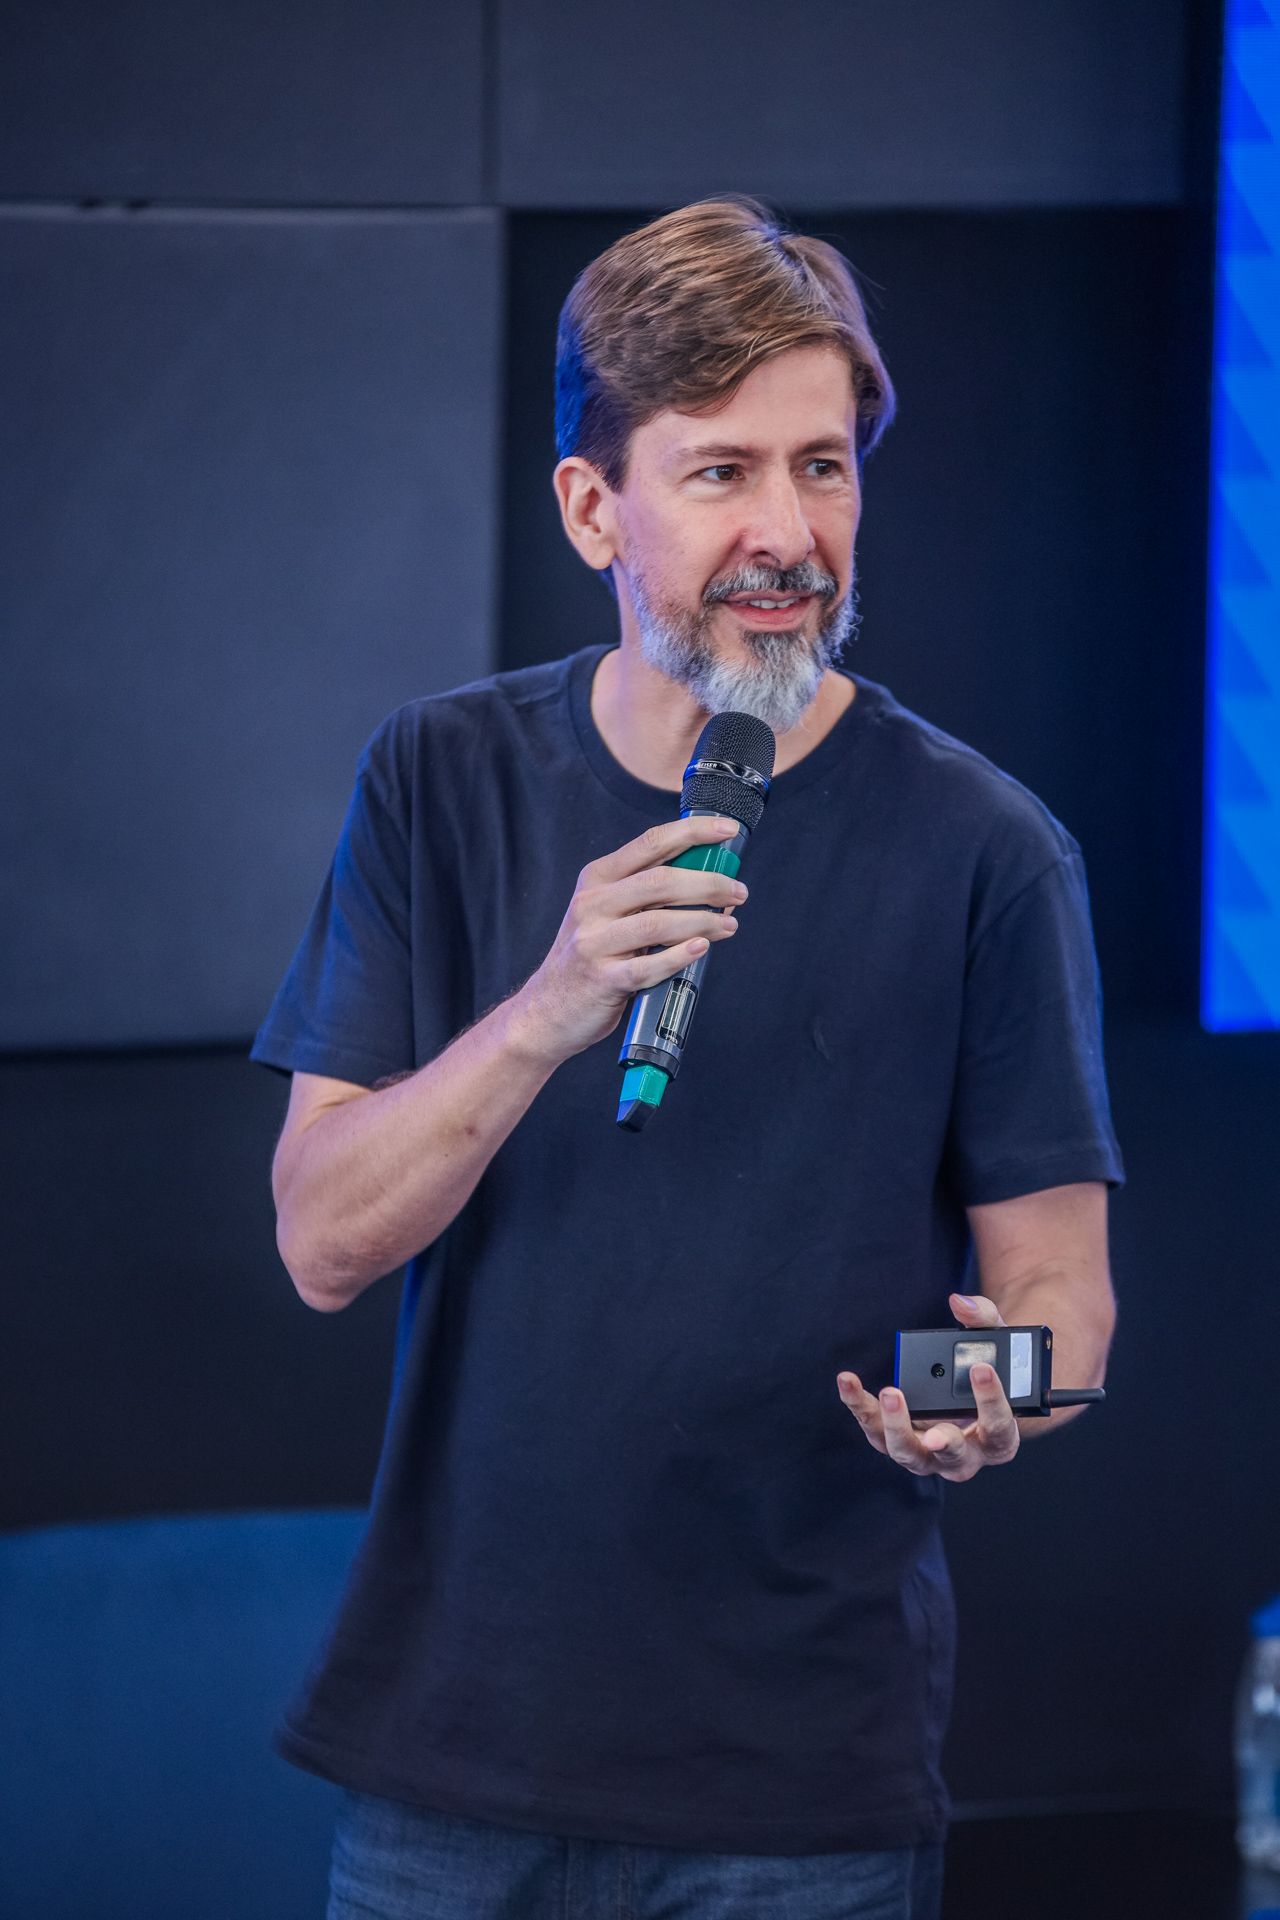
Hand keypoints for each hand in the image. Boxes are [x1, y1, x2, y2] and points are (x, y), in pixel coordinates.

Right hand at [514, 816, 747, 1064]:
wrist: (546, 1011)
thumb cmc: (591, 958)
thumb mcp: (606, 913)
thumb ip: (647, 894)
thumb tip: (711, 882)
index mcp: (597, 879)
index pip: (651, 843)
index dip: (693, 832)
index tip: (727, 830)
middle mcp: (592, 904)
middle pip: (660, 881)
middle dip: (708, 883)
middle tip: (738, 892)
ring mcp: (594, 942)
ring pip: (658, 922)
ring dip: (702, 921)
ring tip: (728, 925)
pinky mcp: (601, 979)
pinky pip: (648, 966)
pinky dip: (679, 956)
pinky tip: (701, 949)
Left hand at [835, 1291, 1020, 1482]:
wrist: (968, 1397)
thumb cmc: (986, 1372)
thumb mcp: (997, 1346)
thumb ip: (984, 1320)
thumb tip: (960, 1303)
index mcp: (998, 1440)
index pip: (999, 1430)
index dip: (991, 1402)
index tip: (981, 1368)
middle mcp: (963, 1456)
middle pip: (952, 1456)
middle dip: (942, 1441)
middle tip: (932, 1432)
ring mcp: (927, 1454)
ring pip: (907, 1452)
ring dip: (895, 1426)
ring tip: (891, 1393)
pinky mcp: (896, 1441)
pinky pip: (874, 1430)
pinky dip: (860, 1407)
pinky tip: (848, 1382)